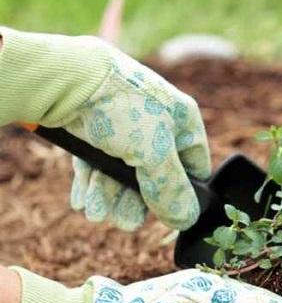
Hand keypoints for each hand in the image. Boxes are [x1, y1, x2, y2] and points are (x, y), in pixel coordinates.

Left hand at [0, 28, 210, 229]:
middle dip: (135, 202)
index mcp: (182, 122)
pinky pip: (99, 164)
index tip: (168, 214)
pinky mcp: (94, 130)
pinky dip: (93, 183)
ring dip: (110, 196)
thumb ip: (171, 191)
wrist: (66, 80)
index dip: (183, 193)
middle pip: (153, 176)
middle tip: (123, 222)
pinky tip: (83, 200)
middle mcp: (156, 124)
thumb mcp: (156, 155)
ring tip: (95, 213)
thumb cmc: (123, 109)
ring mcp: (124, 127)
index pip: (194, 167)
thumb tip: (186, 220)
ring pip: (123, 173)